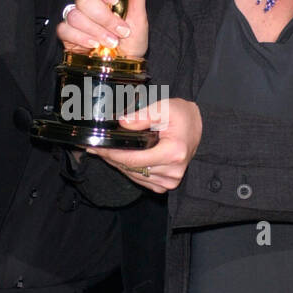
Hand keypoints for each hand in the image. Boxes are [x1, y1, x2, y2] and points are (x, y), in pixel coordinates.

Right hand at [56, 0, 148, 59]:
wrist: (125, 65)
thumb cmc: (132, 40)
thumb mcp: (139, 16)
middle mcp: (87, 2)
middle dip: (103, 16)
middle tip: (120, 29)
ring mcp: (76, 18)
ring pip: (75, 15)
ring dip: (97, 31)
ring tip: (112, 42)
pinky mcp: (67, 34)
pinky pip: (65, 29)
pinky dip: (82, 39)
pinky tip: (94, 45)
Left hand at [86, 96, 202, 193]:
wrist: (199, 127)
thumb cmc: (182, 116)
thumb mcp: (164, 107)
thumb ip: (143, 115)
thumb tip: (122, 123)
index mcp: (173, 153)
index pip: (133, 160)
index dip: (112, 154)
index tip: (96, 147)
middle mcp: (172, 171)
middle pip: (131, 169)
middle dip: (110, 158)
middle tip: (93, 148)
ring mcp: (170, 181)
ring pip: (134, 176)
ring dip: (118, 164)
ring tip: (103, 152)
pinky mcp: (166, 184)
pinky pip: (141, 180)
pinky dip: (129, 170)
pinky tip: (119, 159)